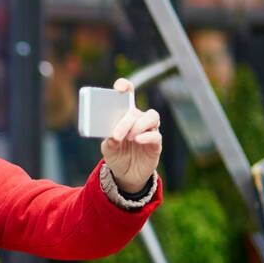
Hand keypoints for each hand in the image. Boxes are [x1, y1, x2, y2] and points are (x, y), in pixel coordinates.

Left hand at [101, 78, 161, 192]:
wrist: (125, 175)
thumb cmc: (116, 156)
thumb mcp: (108, 149)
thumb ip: (108, 141)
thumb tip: (112, 137)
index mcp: (124, 116)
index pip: (128, 95)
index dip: (125, 87)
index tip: (120, 87)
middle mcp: (138, 120)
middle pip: (136, 111)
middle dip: (125, 122)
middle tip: (117, 134)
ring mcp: (149, 131)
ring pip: (152, 117)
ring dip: (139, 125)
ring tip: (129, 137)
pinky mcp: (156, 144)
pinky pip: (156, 135)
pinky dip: (147, 136)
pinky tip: (138, 140)